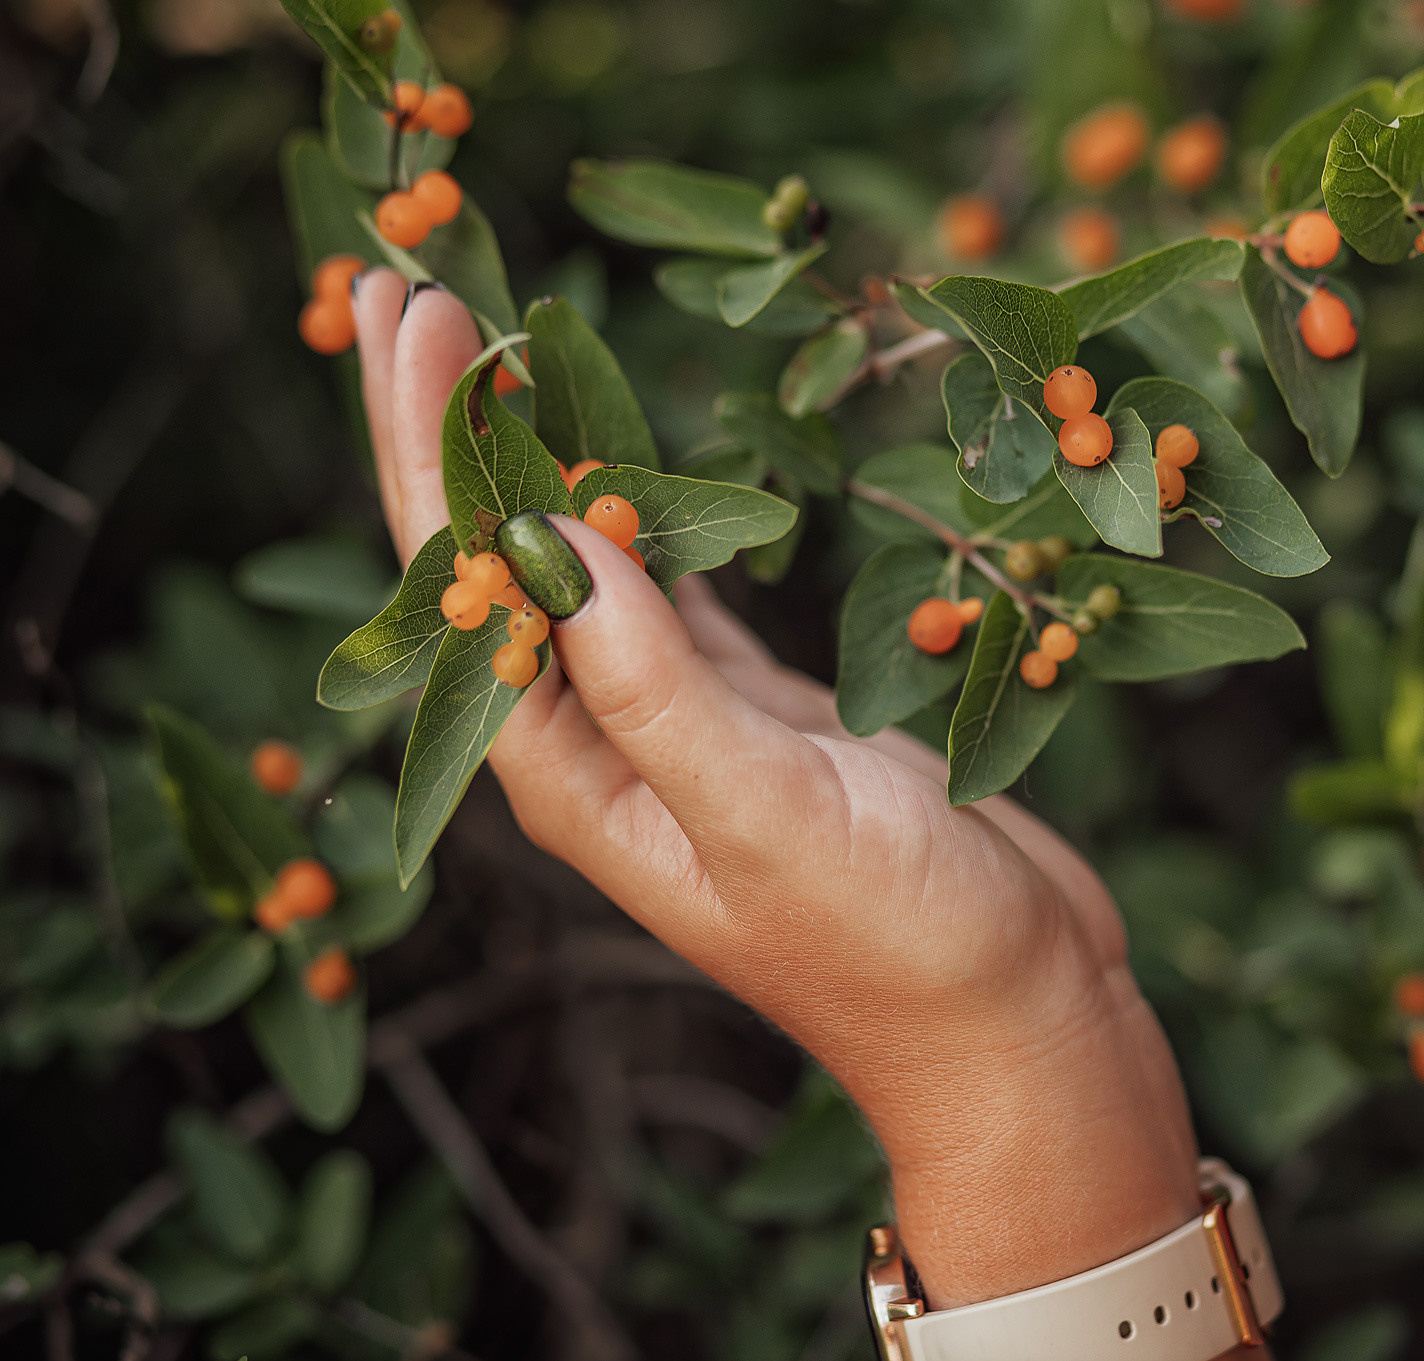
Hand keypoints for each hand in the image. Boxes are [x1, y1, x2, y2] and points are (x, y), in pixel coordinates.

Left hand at [350, 273, 1201, 1307]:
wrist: (1010, 1018)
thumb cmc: (893, 945)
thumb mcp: (762, 815)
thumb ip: (654, 684)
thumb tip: (550, 533)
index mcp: (571, 773)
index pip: (462, 585)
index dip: (428, 443)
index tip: (412, 306)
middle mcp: (606, 742)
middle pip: (500, 557)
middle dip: (454, 424)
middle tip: (413, 279)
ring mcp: (683, 724)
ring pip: (586, 559)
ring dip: (544, 450)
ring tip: (505, 336)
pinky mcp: (762, 712)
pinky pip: (680, 586)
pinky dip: (652, 506)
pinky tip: (628, 445)